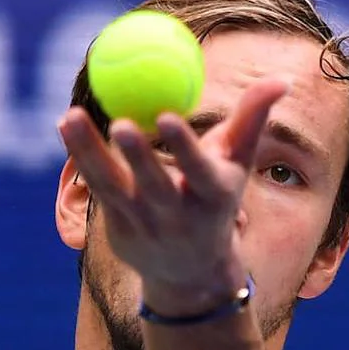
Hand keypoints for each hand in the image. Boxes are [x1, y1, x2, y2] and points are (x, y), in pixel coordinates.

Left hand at [57, 78, 289, 315]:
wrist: (191, 271)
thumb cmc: (216, 199)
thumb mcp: (238, 164)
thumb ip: (253, 119)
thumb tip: (282, 79)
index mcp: (213, 197)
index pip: (198, 172)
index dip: (182, 146)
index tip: (165, 115)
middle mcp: (177, 216)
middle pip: (153, 185)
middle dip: (137, 157)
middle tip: (119, 122)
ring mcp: (143, 225)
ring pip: (112, 186)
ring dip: (89, 151)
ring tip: (71, 116)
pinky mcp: (115, 227)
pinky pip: (95, 187)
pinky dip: (79, 156)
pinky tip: (66, 125)